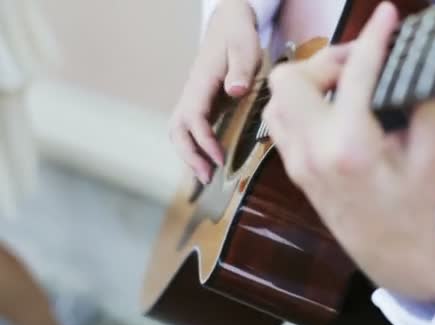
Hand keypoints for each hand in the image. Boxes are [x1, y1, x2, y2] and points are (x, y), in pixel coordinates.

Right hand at [169, 0, 260, 182]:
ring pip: (179, 132)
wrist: (228, 23)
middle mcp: (191, 93)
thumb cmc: (237, 35)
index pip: (193, 118)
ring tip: (205, 177)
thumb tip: (234, 91)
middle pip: (178, 130)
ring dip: (189, 155)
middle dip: (189, 156)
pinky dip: (194, 148)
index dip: (203, 141)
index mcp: (201, 83)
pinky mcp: (201, 103)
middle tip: (207, 178)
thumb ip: (240, 68)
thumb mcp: (244, 47)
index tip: (219, 158)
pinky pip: (190, 130)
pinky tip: (206, 163)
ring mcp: (193, 99)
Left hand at [263, 2, 434, 302]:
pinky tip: (330, 104)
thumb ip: (429, 104)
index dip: (373, 37)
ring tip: (345, 81)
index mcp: (350, 148)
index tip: (387, 14)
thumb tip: (426, 65)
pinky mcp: (292, 166)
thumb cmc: (413, 209)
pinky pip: (279, 118)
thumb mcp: (431, 156)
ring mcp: (296, 161)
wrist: (389, 253)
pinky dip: (300, 99)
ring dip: (308, 78)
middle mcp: (313, 152)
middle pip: (291, 78)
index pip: (355, 76)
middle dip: (325, 58)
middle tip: (361, 62)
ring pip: (277, 97)